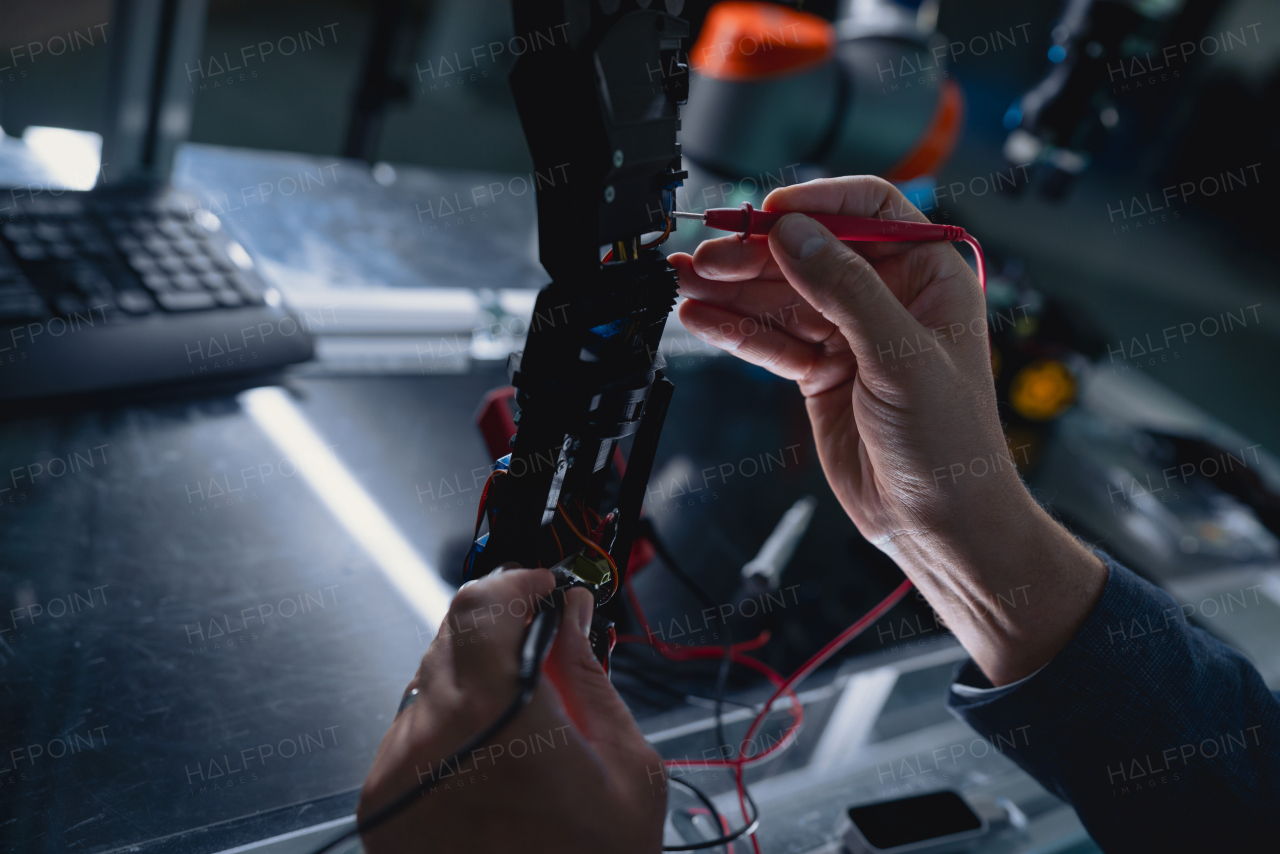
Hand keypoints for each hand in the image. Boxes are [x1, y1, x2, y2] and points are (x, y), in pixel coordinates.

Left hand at [358, 569, 665, 851]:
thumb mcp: (625, 768)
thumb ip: (588, 677)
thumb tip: (570, 615)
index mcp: (503, 720)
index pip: (483, 603)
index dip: (519, 583)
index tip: (546, 590)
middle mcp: (434, 736)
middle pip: (454, 630)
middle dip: (502, 628)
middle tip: (545, 655)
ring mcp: (398, 769)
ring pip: (431, 675)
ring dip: (474, 675)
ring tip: (520, 724)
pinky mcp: (380, 798)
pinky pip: (412, 725)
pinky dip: (449, 722)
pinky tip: (488, 760)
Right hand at [672, 176, 1104, 684]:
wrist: (938, 524)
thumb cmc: (950, 444)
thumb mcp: (900, 357)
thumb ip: (845, 290)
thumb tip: (795, 233)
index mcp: (928, 277)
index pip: (869, 210)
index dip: (817, 204)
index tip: (770, 212)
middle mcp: (888, 298)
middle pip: (810, 254)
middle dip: (755, 253)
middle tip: (707, 256)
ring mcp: (850, 336)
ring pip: (782, 297)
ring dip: (732, 289)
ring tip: (685, 280)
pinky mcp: (820, 372)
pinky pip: (771, 340)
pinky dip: (734, 329)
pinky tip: (700, 318)